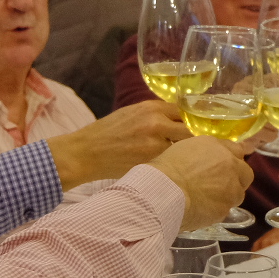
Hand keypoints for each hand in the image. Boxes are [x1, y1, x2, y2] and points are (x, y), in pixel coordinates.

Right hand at [49, 101, 189, 188]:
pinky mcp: (151, 162)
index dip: (189, 122)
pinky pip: (170, 163)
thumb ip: (155, 114)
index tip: (192, 130)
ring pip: (182, 149)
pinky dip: (170, 166)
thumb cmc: (107, 133)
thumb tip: (178, 120)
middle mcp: (156, 123)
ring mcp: (155, 144)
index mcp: (151, 108)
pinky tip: (165, 169)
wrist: (86, 152)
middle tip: (191, 148)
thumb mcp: (132, 113)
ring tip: (178, 160)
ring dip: (181, 154)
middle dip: (191, 139)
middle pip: (190, 130)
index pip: (184, 112)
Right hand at [146, 136, 252, 231]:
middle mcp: (229, 164)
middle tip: (221, 184)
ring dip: (228, 195)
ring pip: (238, 193)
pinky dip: (217, 209)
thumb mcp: (183, 149)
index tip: (227, 166)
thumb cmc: (164, 169)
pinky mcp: (226, 209)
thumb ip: (203, 152)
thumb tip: (209, 158)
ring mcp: (231, 188)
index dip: (232, 159)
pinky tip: (203, 209)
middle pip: (245, 172)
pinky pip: (226, 209)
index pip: (237, 150)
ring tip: (208, 199)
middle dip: (237, 178)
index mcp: (216, 146)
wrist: (163, 193)